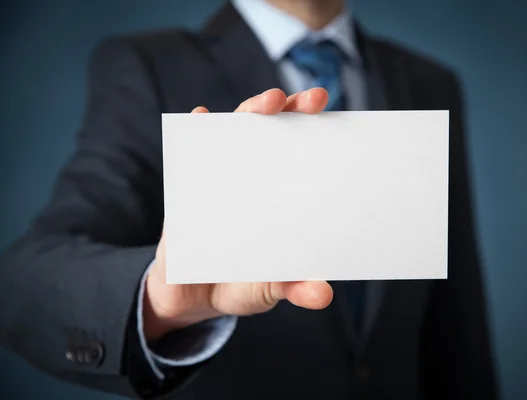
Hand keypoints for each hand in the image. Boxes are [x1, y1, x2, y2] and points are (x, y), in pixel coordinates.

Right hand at [144, 88, 333, 341]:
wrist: (190, 295)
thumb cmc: (239, 283)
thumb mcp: (268, 289)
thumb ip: (293, 287)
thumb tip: (322, 295)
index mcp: (279, 195)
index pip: (302, 153)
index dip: (318, 131)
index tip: (336, 115)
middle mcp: (252, 178)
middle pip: (272, 132)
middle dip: (291, 109)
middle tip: (311, 100)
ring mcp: (219, 178)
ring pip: (234, 134)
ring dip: (249, 113)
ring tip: (268, 102)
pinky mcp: (187, 188)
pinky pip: (189, 153)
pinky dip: (193, 131)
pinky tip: (198, 117)